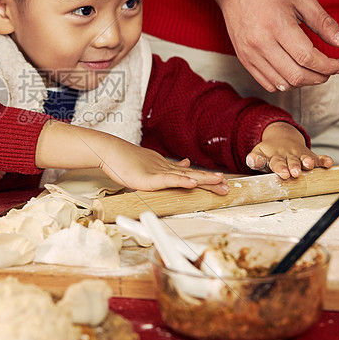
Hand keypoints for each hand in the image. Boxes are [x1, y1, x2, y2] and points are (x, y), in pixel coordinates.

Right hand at [35, 120, 227, 194]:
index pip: (190, 175)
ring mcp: (158, 172)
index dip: (207, 180)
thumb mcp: (151, 164)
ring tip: (219, 182)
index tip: (223, 183)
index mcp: (167, 169)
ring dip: (203, 180)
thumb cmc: (126, 160)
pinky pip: (168, 180)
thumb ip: (169, 167)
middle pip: (193, 176)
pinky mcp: (149, 178)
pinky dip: (182, 181)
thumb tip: (186, 163)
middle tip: (228, 188)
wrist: (110, 151)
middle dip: (211, 182)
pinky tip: (193, 183)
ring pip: (185, 177)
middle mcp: (166, 169)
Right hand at [216, 0, 338, 91]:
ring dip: (303, 83)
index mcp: (277, 25)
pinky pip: (266, 82)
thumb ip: (324, 22)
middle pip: (295, 75)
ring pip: (281, 83)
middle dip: (319, 77)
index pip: (307, 58)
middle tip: (330, 70)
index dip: (329, 66)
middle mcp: (260, 43)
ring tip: (314, 72)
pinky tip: (294, 72)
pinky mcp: (243, 58)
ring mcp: (249, 53)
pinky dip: (284, 84)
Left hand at [245, 122, 332, 178]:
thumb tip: (251, 160)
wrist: (281, 137)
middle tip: (295, 173)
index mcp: (275, 156)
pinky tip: (329, 163)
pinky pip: (318, 157)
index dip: (280, 168)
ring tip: (309, 165)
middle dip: (294, 166)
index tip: (284, 174)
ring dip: (308, 161)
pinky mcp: (310, 155)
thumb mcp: (259, 154)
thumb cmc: (269, 153)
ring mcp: (300, 155)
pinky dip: (324, 160)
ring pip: (305, 158)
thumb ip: (255, 160)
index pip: (277, 162)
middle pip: (292, 161)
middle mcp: (288, 155)